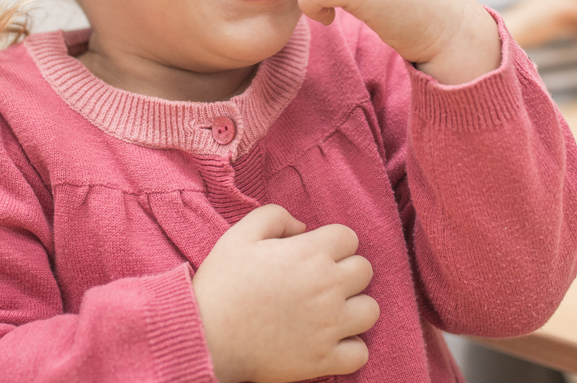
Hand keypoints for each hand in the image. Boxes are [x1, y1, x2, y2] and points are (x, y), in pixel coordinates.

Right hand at [192, 204, 377, 382]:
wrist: (206, 335)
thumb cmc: (221, 283)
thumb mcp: (240, 234)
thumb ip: (276, 217)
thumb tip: (303, 227)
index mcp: (310, 253)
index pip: (349, 238)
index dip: (331, 243)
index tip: (313, 254)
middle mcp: (327, 287)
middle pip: (364, 270)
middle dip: (346, 270)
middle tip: (320, 280)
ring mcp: (329, 326)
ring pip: (370, 310)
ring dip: (354, 307)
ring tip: (330, 310)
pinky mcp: (324, 359)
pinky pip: (360, 353)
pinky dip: (350, 347)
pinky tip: (329, 339)